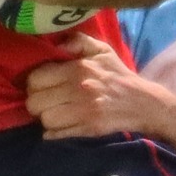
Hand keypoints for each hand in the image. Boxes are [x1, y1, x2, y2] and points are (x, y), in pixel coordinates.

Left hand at [23, 35, 175, 139]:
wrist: (142, 102)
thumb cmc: (118, 75)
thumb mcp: (101, 50)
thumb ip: (77, 41)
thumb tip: (56, 45)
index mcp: (77, 69)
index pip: (36, 79)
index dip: (34, 83)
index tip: (42, 85)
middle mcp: (77, 90)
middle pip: (34, 102)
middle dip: (36, 102)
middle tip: (45, 101)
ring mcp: (82, 112)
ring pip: (44, 119)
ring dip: (45, 117)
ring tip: (54, 113)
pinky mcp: (87, 129)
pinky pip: (55, 134)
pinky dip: (53, 132)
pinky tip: (60, 125)